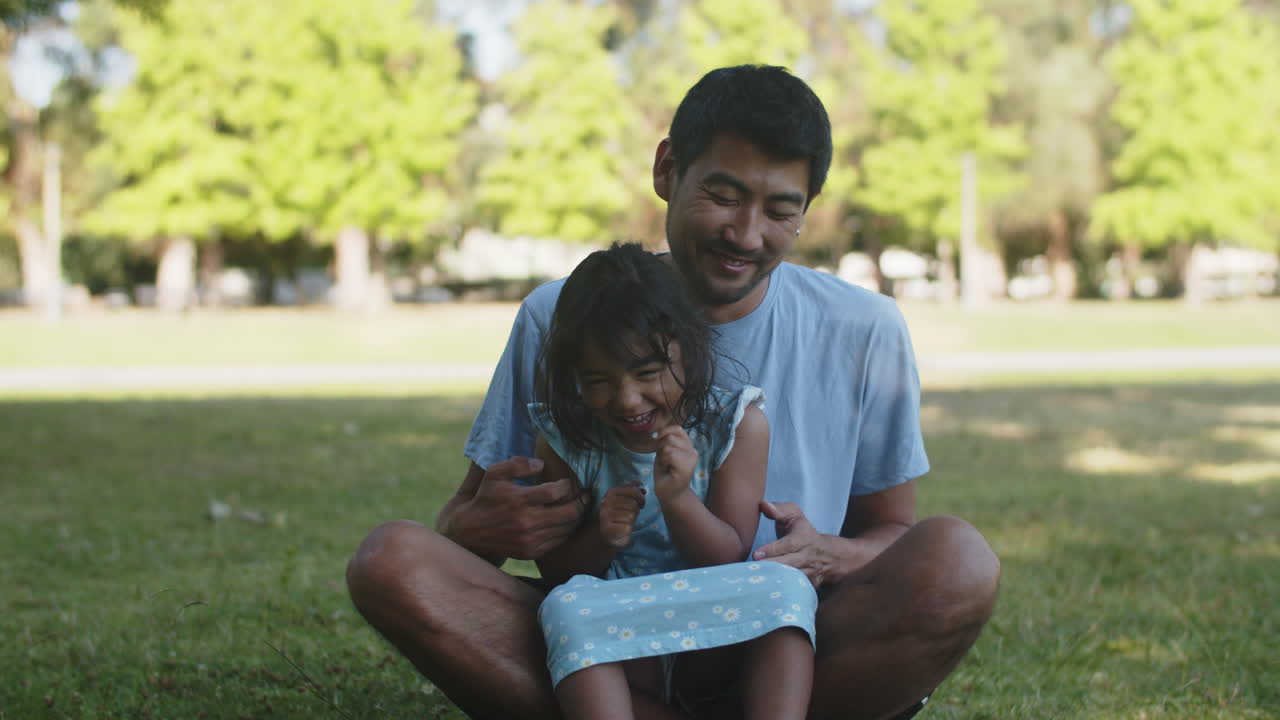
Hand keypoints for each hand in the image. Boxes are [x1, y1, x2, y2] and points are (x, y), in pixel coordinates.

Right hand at [445, 457, 589, 560]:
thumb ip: (518, 464)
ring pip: (566, 529)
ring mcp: (530, 540)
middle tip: (586, 495)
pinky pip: (558, 541)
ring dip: (576, 517)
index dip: (567, 486)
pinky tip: (565, 521)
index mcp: (519, 500)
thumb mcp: (495, 473)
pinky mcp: (531, 552)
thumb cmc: (486, 497)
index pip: (554, 492)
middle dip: (581, 502)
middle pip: (568, 513)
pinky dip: (566, 530)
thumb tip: (541, 464)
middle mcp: (526, 522)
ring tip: (579, 507)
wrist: (471, 532)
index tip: (569, 482)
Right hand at [598, 481, 645, 547]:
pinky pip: (627, 527)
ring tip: (626, 520)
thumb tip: (640, 484)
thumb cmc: (619, 514)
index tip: (641, 502)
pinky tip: (623, 529)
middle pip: (633, 504)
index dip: (640, 497)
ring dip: (632, 519)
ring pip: (631, 515)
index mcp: (610, 492)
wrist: (607, 533)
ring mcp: (605, 516)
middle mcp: (606, 502)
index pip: (633, 491)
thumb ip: (631, 490)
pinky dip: (628, 529)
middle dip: (636, 509)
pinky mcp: (608, 529)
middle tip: (634, 513)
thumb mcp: (624, 499)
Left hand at [653, 425, 696, 502]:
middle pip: (670, 436)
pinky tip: (668, 470)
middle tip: (665, 461)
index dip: (664, 433)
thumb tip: (657, 433)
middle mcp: (693, 450)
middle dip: (661, 448)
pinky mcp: (687, 468)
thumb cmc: (665, 472)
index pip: (677, 428)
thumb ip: (664, 439)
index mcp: (688, 445)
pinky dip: (663, 461)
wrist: (668, 493)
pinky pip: (670, 454)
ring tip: (667, 466)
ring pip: (669, 445)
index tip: (660, 446)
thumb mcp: (663, 451)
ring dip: (662, 456)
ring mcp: (691, 459)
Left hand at [752, 501, 836, 586]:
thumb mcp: (795, 515)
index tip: (756, 554)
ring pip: (793, 580)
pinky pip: (796, 592)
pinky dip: (782, 594)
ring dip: (775, 582)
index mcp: (804, 538)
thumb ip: (779, 509)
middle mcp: (808, 557)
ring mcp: (810, 574)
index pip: (789, 544)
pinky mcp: (809, 587)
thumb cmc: (803, 532)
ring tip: (756, 582)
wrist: (831, 555)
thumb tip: (763, 505)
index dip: (773, 549)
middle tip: (753, 569)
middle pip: (790, 564)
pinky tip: (765, 594)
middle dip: (771, 567)